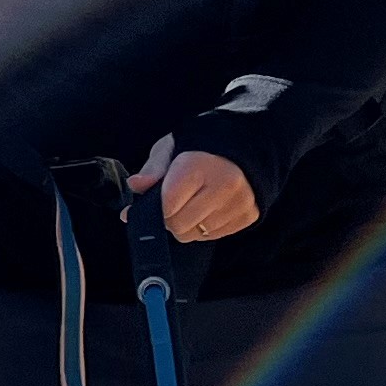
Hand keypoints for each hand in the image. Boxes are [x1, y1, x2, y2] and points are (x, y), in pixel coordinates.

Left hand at [130, 138, 258, 242]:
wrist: (242, 148)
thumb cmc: (200, 150)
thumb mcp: (170, 149)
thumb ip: (152, 169)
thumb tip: (136, 185)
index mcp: (199, 166)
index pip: (167, 206)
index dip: (158, 206)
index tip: (160, 199)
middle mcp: (224, 186)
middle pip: (179, 226)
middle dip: (170, 218)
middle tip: (176, 203)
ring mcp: (239, 203)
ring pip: (196, 234)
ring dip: (189, 224)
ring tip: (195, 203)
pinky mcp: (249, 216)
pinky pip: (214, 236)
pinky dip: (206, 227)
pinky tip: (209, 208)